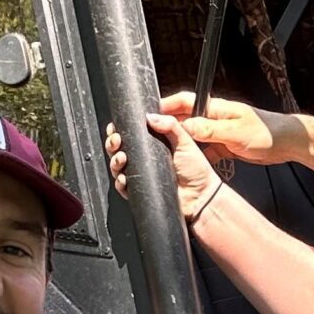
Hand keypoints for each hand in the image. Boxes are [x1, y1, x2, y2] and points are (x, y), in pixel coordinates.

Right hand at [105, 112, 223, 222]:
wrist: (201, 197)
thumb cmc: (197, 171)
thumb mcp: (185, 141)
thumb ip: (170, 126)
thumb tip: (150, 116)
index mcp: (153, 144)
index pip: (130, 134)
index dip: (120, 130)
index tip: (116, 127)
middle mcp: (144, 159)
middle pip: (119, 149)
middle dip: (113, 144)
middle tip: (117, 141)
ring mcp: (141, 175)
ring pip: (118, 167)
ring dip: (115, 162)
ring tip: (122, 158)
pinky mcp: (140, 191)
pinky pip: (123, 187)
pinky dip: (120, 182)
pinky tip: (124, 178)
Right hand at [162, 91, 292, 165]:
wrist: (287, 144)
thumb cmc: (267, 133)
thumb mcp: (234, 132)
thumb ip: (208, 130)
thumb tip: (182, 127)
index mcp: (215, 108)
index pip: (184, 102)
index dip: (165, 106)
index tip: (150, 115)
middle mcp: (214, 118)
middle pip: (184, 120)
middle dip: (169, 127)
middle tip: (153, 137)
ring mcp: (218, 132)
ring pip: (193, 137)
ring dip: (183, 144)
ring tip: (168, 153)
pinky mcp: (224, 146)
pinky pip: (205, 151)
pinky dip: (198, 157)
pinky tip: (193, 165)